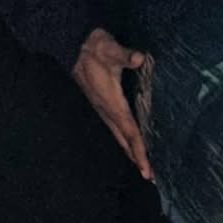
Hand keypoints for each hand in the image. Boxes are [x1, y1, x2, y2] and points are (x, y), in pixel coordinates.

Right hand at [72, 28, 153, 180]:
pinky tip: (128, 144)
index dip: (139, 151)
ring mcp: (102, 110)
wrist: (73, 46)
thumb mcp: (109, 49)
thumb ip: (124, 54)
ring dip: (130, 152)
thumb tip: (139, 58)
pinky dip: (124, 140)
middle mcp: (106, 111)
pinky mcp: (100, 106)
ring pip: (118, 136)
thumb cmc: (94, 48)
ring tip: (142, 167)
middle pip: (125, 141)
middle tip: (149, 177)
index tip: (147, 169)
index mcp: (112, 103)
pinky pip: (114, 128)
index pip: (130, 132)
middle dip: (137, 159)